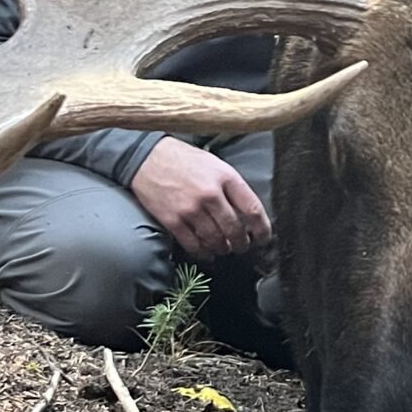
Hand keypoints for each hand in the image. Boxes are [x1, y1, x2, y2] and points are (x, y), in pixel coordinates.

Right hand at [129, 138, 271, 261]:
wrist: (148, 157)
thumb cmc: (185, 160)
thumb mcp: (216, 164)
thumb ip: (232, 186)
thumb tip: (247, 213)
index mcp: (226, 177)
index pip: (253, 209)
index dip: (262, 228)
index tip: (264, 237)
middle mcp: (211, 194)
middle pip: (235, 229)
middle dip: (242, 243)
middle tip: (243, 247)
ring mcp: (191, 209)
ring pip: (215, 239)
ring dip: (223, 248)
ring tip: (225, 249)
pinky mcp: (173, 220)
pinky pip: (193, 244)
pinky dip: (203, 252)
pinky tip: (207, 253)